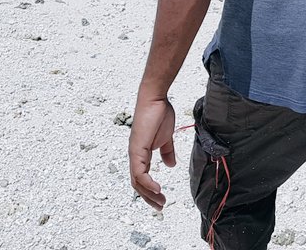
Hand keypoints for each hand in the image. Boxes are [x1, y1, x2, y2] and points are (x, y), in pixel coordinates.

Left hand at [128, 94, 176, 209]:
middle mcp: (135, 156)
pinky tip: (157, 189)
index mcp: (141, 154)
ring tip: (160, 202)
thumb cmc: (160, 114)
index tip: (162, 199)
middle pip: (138, 184)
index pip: (142, 177)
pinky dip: (148, 182)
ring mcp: (134, 153)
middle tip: (160, 206)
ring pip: (137, 181)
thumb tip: (170, 165)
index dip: (150, 190)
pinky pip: (139, 172)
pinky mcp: (137, 149)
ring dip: (148, 194)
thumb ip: (167, 152)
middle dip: (149, 197)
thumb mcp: (166, 138)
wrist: (155, 99)